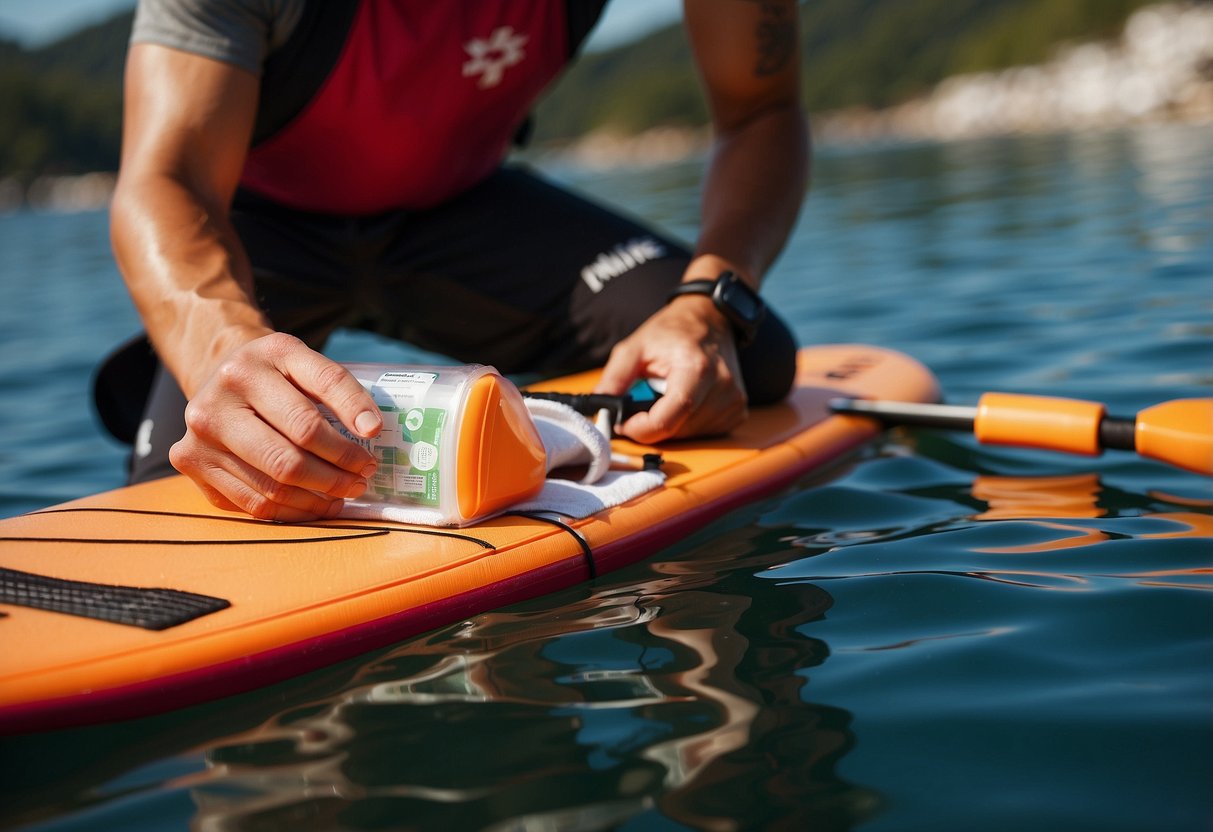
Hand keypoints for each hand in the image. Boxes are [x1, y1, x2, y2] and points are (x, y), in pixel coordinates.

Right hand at [169, 333, 382, 521]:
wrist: (217, 374)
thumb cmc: (274, 376)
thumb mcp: (304, 363)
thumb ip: (338, 388)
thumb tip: (371, 429)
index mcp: (265, 353)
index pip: (323, 384)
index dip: (354, 411)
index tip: (375, 435)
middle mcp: (226, 388)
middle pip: (293, 449)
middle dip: (338, 471)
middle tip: (363, 477)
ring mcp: (201, 429)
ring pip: (274, 483)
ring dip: (319, 496)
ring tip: (345, 493)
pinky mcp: (190, 460)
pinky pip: (253, 502)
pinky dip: (293, 510)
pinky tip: (316, 504)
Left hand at [594, 295, 746, 443]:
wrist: (710, 318)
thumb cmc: (671, 332)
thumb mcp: (635, 347)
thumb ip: (614, 379)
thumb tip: (598, 410)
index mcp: (696, 368)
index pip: (667, 419)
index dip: (641, 429)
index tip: (625, 422)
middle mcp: (722, 386)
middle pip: (677, 430)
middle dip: (652, 424)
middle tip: (643, 402)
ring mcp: (734, 400)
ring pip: (690, 435)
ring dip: (671, 424)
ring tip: (666, 395)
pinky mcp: (739, 410)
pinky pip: (706, 433)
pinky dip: (689, 424)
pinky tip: (685, 400)